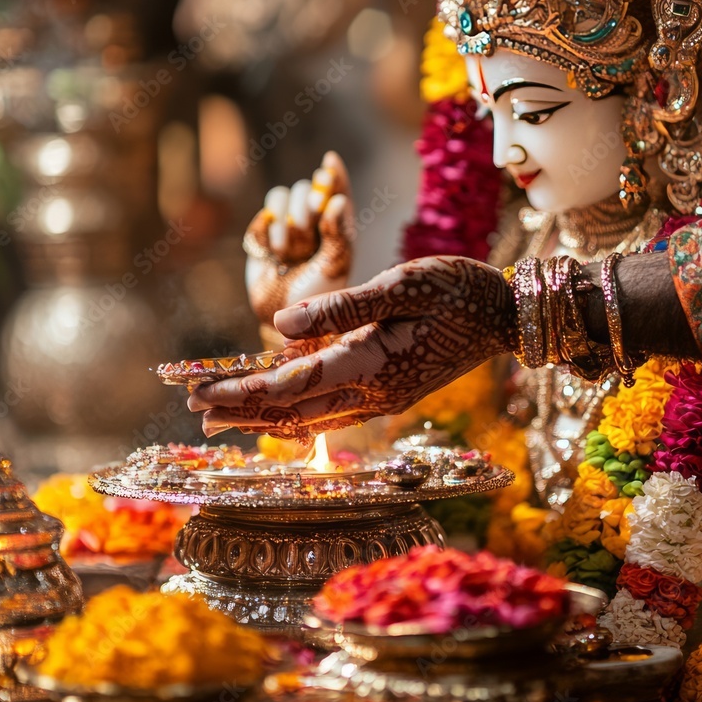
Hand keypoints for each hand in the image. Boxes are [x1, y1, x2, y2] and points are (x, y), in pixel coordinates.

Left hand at [188, 256, 516, 439]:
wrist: (507, 317)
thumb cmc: (458, 289)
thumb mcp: (402, 284)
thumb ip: (342, 307)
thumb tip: (280, 322)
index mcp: (371, 364)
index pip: (290, 387)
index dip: (239, 392)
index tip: (197, 393)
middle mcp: (373, 393)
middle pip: (292, 412)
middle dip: (241, 412)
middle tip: (194, 411)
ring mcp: (383, 398)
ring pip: (310, 417)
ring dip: (264, 416)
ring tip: (223, 416)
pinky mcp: (390, 392)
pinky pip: (332, 411)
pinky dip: (295, 411)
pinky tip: (278, 407)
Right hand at [244, 151, 352, 330]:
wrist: (283, 317)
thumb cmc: (317, 294)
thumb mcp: (334, 266)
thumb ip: (338, 234)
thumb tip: (338, 201)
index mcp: (337, 225)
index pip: (338, 190)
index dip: (334, 174)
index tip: (329, 162)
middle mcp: (313, 220)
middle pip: (307, 188)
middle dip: (304, 204)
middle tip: (306, 224)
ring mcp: (286, 225)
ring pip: (282, 194)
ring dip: (285, 218)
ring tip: (287, 249)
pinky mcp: (263, 232)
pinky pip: (264, 214)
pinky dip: (268, 228)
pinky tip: (273, 252)